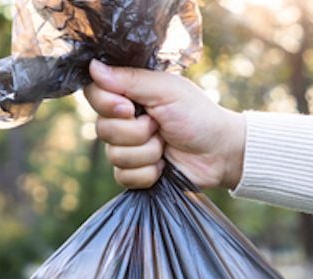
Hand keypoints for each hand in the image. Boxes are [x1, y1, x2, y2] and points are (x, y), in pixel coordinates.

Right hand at [84, 60, 245, 189]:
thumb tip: (93, 67)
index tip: (130, 107)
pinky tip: (163, 166)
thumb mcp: (166, 90)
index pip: (94, 94)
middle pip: (102, 129)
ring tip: (165, 145)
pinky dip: (148, 173)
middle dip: (136, 132)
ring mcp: (127, 148)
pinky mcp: (133, 173)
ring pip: (114, 156)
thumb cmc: (197, 115)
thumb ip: (130, 79)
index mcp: (128, 95)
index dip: (108, 105)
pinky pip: (124, 177)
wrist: (219, 152)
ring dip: (147, 152)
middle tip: (159, 126)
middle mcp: (122, 120)